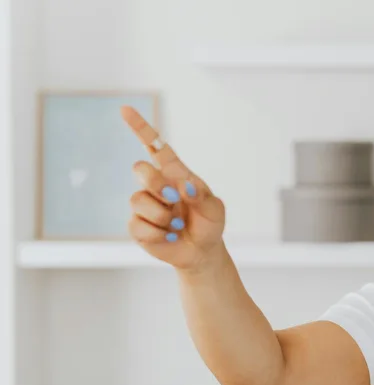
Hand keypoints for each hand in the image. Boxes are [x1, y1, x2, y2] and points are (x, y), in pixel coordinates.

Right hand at [121, 106, 225, 270]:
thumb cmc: (209, 224)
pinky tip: (170, 237)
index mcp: (175, 174)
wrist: (202, 251)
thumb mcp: (215, 210)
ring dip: (163, 217)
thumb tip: (185, 187)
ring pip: (138, 200)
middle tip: (174, 200)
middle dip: (156, 184)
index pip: (155, 146)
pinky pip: (138, 226)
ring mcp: (145, 205)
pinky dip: (159, 234)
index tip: (125, 110)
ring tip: (178, 226)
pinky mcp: (137, 226)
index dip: (140, 127)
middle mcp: (156, 186)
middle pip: (140, 169)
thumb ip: (204, 197)